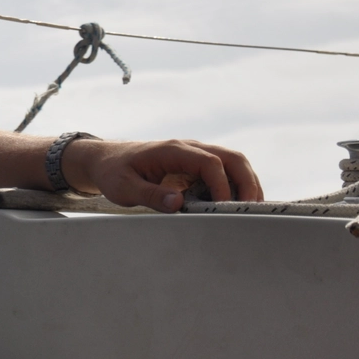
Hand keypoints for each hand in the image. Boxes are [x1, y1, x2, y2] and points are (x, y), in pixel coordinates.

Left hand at [64, 138, 263, 212]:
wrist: (105, 160)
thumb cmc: (113, 172)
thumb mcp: (123, 187)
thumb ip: (149, 195)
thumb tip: (178, 203)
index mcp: (172, 150)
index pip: (209, 163)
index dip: (222, 185)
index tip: (223, 208)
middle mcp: (188, 149)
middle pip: (232, 158)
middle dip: (247, 182)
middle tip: (253, 209)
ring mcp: (194, 156)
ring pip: (233, 163)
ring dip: (246, 184)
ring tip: (250, 210)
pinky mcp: (195, 166)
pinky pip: (224, 172)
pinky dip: (236, 186)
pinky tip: (236, 206)